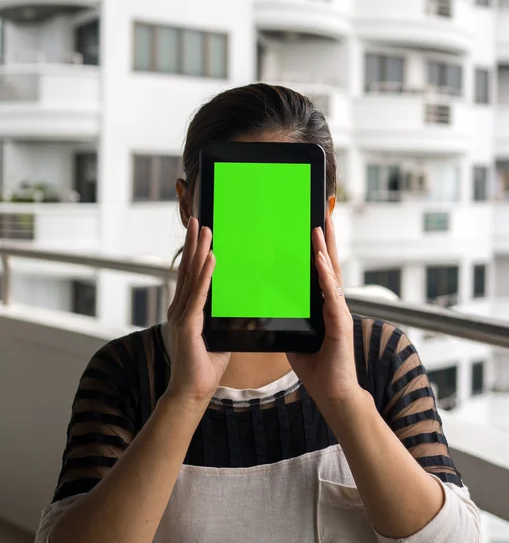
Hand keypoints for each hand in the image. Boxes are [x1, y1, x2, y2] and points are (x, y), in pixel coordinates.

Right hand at [164, 217, 230, 407]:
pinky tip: (210, 259)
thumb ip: (229, 320)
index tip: (201, 232)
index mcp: (188, 309)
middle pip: (187, 268)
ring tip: (204, 230)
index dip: (196, 252)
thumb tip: (248, 310)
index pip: (191, 274)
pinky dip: (204, 276)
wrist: (192, 392)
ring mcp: (181, 315)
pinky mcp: (187, 326)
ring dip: (198, 252)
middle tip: (197, 219)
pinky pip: (198, 296)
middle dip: (193, 243)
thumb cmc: (206, 365)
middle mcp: (181, 308)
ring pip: (191, 276)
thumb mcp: (222, 335)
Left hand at [287, 215, 363, 409]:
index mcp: (323, 307)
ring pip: (332, 274)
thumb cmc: (317, 367)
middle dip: (327, 240)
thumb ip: (286, 320)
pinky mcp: (341, 324)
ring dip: (326, 250)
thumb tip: (268, 308)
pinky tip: (320, 259)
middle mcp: (334, 305)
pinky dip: (325, 275)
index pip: (320, 273)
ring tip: (321, 227)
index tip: (312, 229)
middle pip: (330, 266)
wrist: (333, 393)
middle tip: (324, 215)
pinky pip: (331, 294)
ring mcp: (340, 312)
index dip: (317, 251)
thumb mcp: (295, 337)